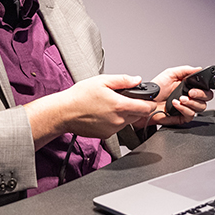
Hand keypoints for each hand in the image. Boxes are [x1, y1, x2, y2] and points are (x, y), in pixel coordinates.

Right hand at [24, 74, 157, 148]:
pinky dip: (115, 121)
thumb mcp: (102, 80)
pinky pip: (117, 127)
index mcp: (120, 105)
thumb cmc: (79, 96)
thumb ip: (123, 80)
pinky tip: (103, 114)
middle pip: (138, 115)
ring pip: (128, 121)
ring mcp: (113, 129)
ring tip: (110, 105)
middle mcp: (118, 120)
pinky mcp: (106, 135)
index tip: (148, 100)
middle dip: (136, 107)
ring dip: (124, 114)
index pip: (146, 108)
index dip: (150, 103)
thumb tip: (137, 79)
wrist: (64, 113)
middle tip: (124, 99)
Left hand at [133, 65, 214, 128]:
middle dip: (201, 94)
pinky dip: (184, 109)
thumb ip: (185, 70)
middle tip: (191, 92)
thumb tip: (198, 69)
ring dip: (191, 102)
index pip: (207, 84)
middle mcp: (190, 96)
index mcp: (189, 84)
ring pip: (201, 107)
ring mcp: (187, 107)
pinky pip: (191, 115)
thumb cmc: (155, 89)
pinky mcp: (182, 117)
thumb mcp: (169, 74)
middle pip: (208, 96)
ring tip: (180, 99)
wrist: (144, 102)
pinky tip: (176, 104)